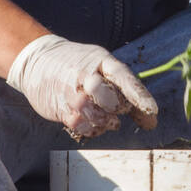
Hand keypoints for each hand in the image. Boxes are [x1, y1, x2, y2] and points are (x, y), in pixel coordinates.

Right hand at [7, 35, 157, 137]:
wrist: (38, 60)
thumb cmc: (79, 66)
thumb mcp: (103, 67)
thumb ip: (127, 92)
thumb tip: (151, 120)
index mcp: (101, 60)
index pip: (124, 77)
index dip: (139, 95)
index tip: (152, 110)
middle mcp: (86, 75)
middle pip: (107, 97)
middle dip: (116, 108)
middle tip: (117, 110)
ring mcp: (71, 92)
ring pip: (93, 114)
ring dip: (105, 122)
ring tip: (108, 121)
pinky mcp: (59, 107)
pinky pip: (79, 124)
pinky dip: (91, 129)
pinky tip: (93, 125)